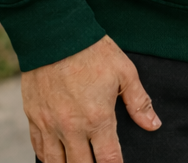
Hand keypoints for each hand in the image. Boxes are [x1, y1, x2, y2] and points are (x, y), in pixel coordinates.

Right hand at [23, 36, 158, 162]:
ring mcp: (49, 125)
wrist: (56, 37)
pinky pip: (38, 147)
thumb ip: (139, 103)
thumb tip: (153, 125)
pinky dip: (47, 157)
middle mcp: (71, 128)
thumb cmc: (94, 53)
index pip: (108, 157)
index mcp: (97, 118)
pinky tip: (54, 159)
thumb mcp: (125, 73)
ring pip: (54, 162)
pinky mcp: (33, 118)